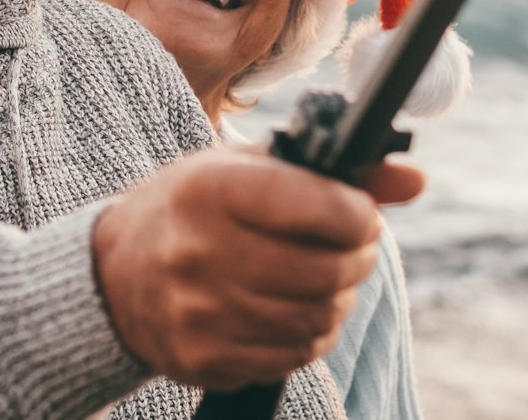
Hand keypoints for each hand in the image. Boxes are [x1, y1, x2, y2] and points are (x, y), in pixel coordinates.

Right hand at [90, 150, 421, 390]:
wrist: (113, 272)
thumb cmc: (193, 208)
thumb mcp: (247, 169)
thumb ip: (331, 171)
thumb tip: (415, 178)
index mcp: (212, 189)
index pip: (321, 206)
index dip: (359, 213)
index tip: (360, 212)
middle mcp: (201, 250)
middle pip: (327, 271)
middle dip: (355, 258)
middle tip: (350, 246)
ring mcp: (201, 311)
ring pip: (317, 318)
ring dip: (336, 298)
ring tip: (319, 277)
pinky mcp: (205, 358)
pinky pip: (293, 356)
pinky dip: (308, 334)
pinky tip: (289, 309)